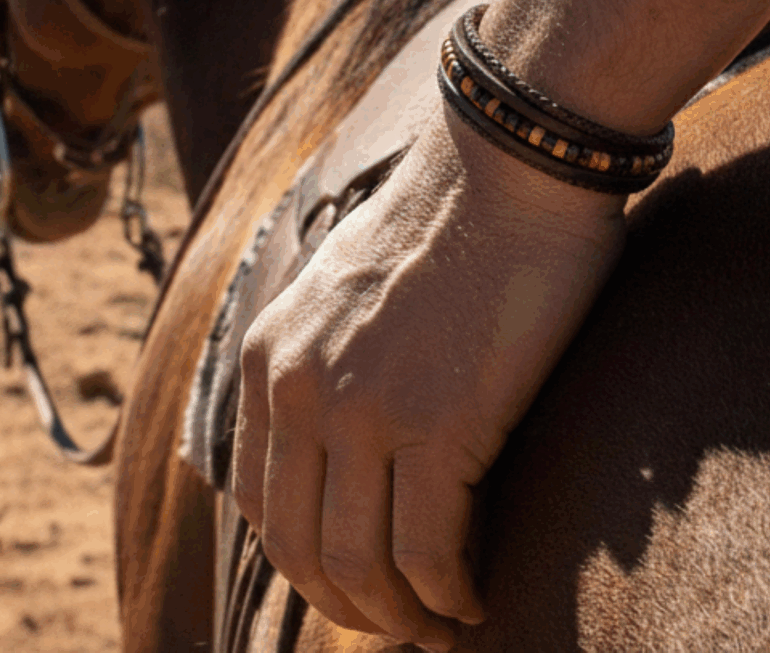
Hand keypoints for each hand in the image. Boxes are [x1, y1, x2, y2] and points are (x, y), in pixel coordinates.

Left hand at [231, 99, 626, 648]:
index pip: (260, 502)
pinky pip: (427, 552)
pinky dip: (449, 596)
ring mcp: (363, 406)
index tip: (357, 583)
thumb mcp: (343, 285)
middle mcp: (298, 386)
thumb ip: (324, 357)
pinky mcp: (438, 422)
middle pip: (300, 548)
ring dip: (401, 616)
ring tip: (443, 627)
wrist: (508, 163)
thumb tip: (346, 440)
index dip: (307, 562)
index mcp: (269, 354)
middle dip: (349, 606)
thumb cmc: (449, 219)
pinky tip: (476, 599)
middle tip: (400, 625)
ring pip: (358, 565)